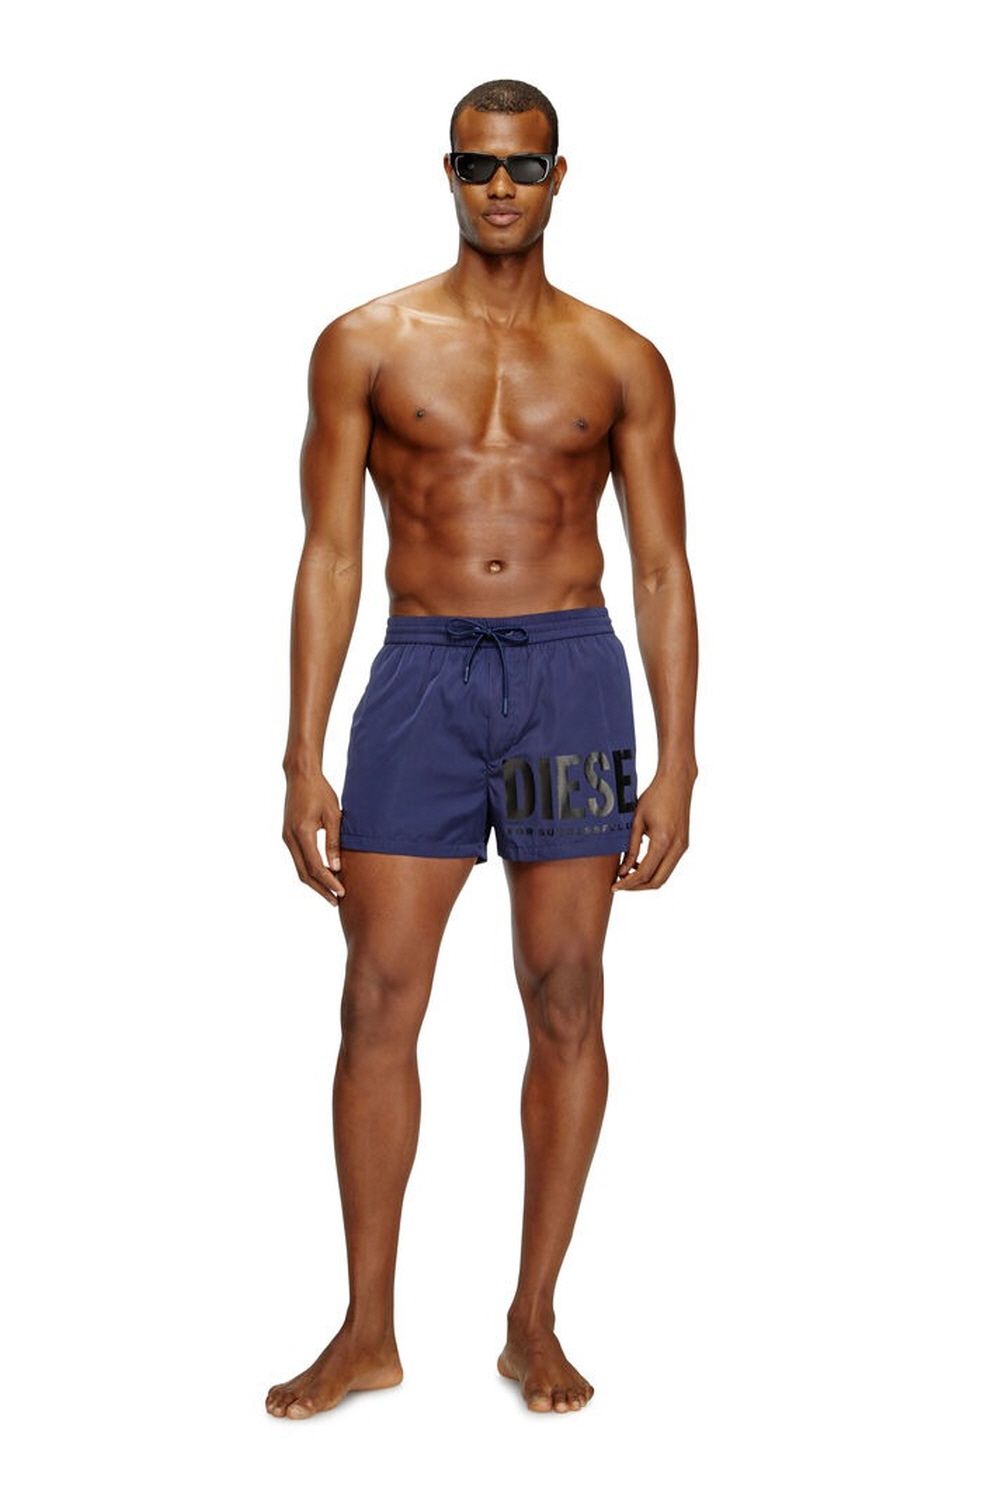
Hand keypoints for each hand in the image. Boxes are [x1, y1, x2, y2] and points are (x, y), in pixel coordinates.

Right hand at [282, 769, 345, 903]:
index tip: (342, 892)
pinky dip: (310, 871)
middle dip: (321, 889)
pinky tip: (323, 876)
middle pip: (304, 873)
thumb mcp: (334, 815)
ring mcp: (287, 838)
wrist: (300, 776)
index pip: (315, 866)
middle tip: (336, 901)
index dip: (328, 882)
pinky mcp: (288, 836)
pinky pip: (298, 859)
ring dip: (315, 882)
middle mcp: (290, 838)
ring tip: (331, 893)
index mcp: (302, 833)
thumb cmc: (320, 792)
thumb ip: (334, 842)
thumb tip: (336, 867)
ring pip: (299, 868)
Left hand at [613, 767, 695, 891]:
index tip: (615, 886)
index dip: (628, 883)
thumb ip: (631, 848)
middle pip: (657, 881)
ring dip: (646, 879)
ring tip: (627, 874)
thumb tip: (623, 870)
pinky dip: (654, 870)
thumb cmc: (655, 796)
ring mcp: (682, 847)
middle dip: (637, 887)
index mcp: (663, 840)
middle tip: (620, 885)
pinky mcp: (683, 844)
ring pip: (664, 875)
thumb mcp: (637, 821)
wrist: (676, 782)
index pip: (644, 873)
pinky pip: (669, 866)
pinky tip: (639, 864)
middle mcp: (676, 847)